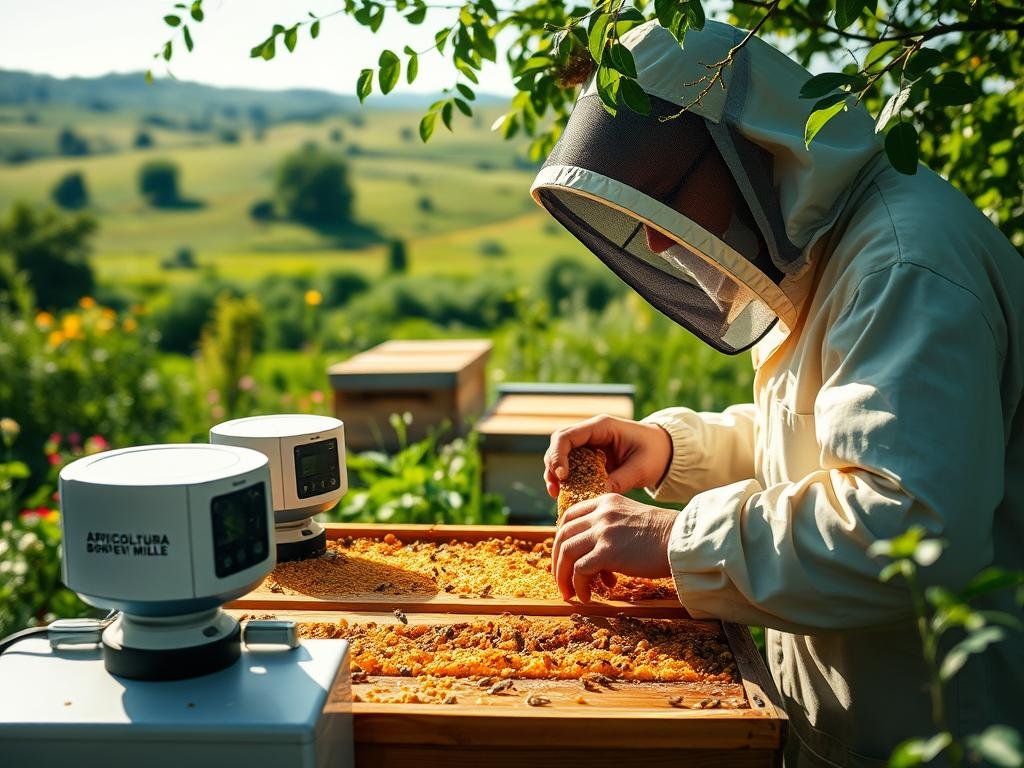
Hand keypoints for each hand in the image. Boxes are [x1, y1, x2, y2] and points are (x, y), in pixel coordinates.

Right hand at [543, 415, 671, 497]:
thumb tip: (594, 498)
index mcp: (601, 427)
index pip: (567, 436)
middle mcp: (591, 432)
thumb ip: (618, 482)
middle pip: (558, 444)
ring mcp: (589, 444)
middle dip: (552, 466)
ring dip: (555, 473)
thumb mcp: (640, 469)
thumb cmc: (655, 454)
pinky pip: (571, 465)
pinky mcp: (591, 456)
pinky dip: (566, 479)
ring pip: (561, 454)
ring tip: (556, 494)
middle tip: (555, 489)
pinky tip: (567, 494)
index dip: (558, 455)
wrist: (666, 451)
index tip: (561, 477)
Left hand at [551, 494, 678, 601]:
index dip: (561, 538)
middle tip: (562, 580)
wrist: (682, 540)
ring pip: (566, 553)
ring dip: (563, 577)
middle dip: (557, 561)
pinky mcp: (608, 551)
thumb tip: (593, 558)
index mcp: (606, 502)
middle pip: (563, 535)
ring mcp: (603, 531)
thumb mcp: (632, 519)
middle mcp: (601, 513)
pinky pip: (580, 570)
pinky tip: (588, 596)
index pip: (569, 516)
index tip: (564, 556)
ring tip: (570, 593)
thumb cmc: (664, 537)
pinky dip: (578, 586)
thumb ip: (611, 528)